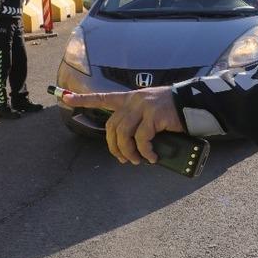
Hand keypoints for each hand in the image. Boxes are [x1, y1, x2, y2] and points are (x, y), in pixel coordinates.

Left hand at [62, 87, 184, 164]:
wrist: (193, 104)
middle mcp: (134, 100)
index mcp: (130, 98)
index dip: (83, 99)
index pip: (103, 97)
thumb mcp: (151, 112)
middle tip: (124, 159)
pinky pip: (142, 138)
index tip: (64, 98)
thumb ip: (138, 121)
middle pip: (112, 126)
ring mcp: (143, 107)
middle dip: (114, 147)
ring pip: (124, 134)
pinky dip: (145, 151)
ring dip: (128, 152)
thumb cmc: (173, 111)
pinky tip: (151, 157)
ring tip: (138, 161)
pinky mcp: (154, 115)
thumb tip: (130, 145)